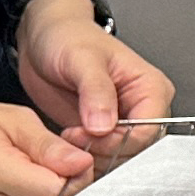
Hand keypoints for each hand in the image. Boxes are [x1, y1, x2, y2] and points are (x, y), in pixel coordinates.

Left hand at [18, 0, 170, 170]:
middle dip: (104, 151)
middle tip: (74, 138)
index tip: (86, 133)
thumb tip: (105, 126)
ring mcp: (124, 123)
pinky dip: (85, 158)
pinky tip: (68, 145)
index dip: (118, 140)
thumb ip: (96, 91)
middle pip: (137, 149)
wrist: (42, 40)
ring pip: (121, 158)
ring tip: (68, 139)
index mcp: (151, 87)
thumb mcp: (82, 58)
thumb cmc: (68, 37)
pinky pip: (103, 157)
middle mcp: (143, 108)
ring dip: (93, 157)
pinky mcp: (104, 134)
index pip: (148, 130)